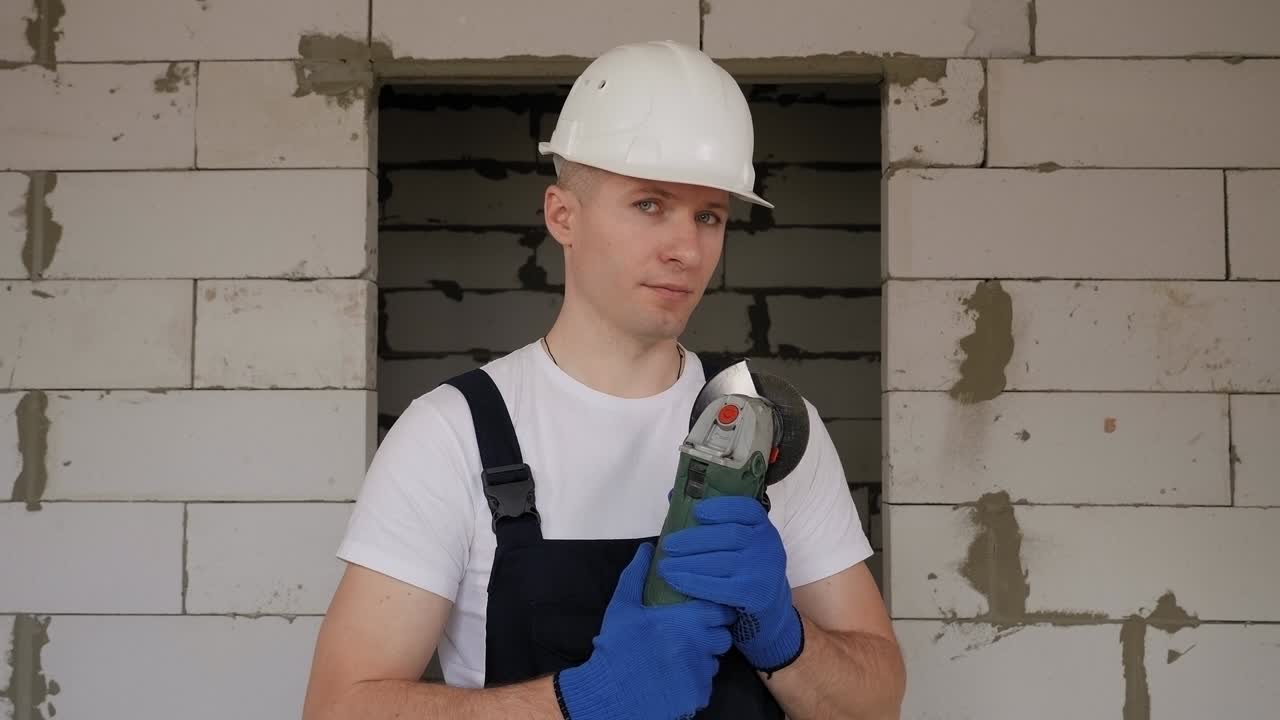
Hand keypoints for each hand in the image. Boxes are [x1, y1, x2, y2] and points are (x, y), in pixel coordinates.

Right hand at [555, 543, 735, 719]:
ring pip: (715, 662)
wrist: (610, 691)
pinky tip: (675, 678)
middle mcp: (702, 645)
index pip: (723, 611)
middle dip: (713, 635)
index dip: (717, 611)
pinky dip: (694, 682)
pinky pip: (705, 685)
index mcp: (689, 620)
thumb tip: (646, 548)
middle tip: (692, 635)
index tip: (705, 612)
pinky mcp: (698, 695)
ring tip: (680, 657)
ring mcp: (702, 673)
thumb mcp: (623, 606)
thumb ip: (637, 574)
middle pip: (724, 637)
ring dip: (704, 659)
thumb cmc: (617, 645)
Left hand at [657, 496, 804, 673]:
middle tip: (667, 545)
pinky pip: (719, 586)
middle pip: (729, 535)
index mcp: (762, 527)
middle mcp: (768, 545)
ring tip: (664, 566)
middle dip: (693, 540)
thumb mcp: (737, 546)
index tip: (696, 512)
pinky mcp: (756, 594)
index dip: (720, 508)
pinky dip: (693, 583)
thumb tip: (673, 496)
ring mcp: (765, 570)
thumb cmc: (744, 574)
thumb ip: (712, 523)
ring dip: (687, 563)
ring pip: (721, 561)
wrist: (769, 616)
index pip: (746, 509)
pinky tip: (674, 580)